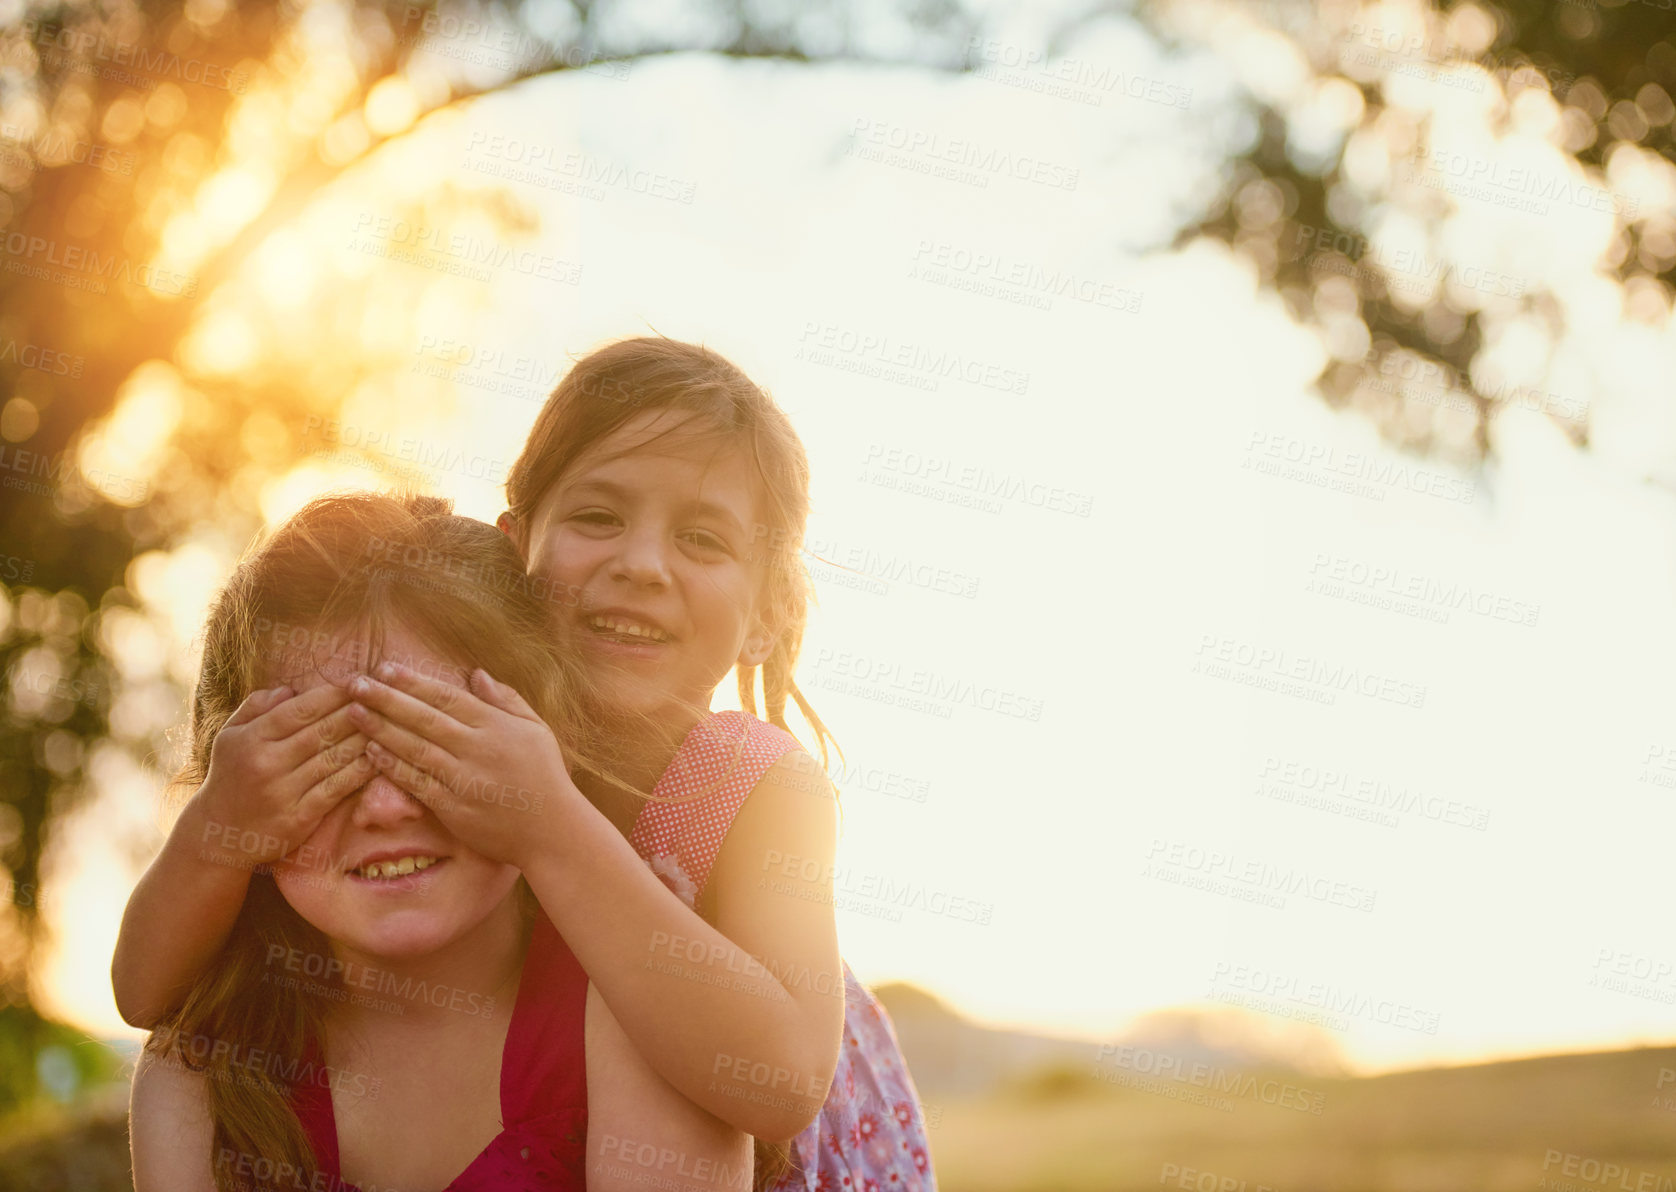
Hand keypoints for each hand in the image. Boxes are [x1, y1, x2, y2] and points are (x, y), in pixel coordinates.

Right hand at [192, 684, 374, 869]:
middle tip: (384, 698)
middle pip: (323, 731)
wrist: (218, 834)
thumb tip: (290, 687)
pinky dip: (361, 771)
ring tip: (389, 723)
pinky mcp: (299, 818)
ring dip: (366, 739)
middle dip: (357, 712)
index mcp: (251, 738)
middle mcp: (266, 763)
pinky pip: (338, 788)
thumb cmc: (231, 775)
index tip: (359, 682)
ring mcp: (283, 792)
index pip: (301, 709)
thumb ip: (257, 706)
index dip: (334, 694)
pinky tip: (380, 758)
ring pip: (335, 758)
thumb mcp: (231, 735)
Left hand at [344, 662, 575, 869]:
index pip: (447, 697)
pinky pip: (416, 782)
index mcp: (497, 726)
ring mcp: (464, 779)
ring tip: (353, 711)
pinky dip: (392, 766)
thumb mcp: (537, 729)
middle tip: (356, 683)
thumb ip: (507, 700)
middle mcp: (477, 749)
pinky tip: (370, 752)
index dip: (414, 682)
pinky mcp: (453, 808)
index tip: (385, 668)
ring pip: (415, 748)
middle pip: (424, 718)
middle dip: (386, 699)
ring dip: (380, 728)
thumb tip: (476, 673)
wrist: (552, 831)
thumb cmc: (545, 776)